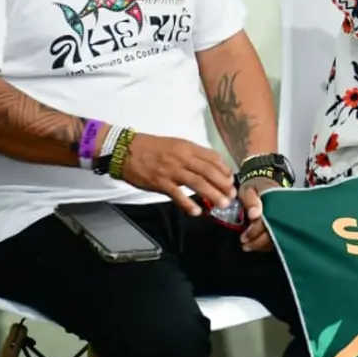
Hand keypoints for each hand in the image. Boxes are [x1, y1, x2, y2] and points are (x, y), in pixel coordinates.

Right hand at [121, 133, 235, 216]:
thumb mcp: (175, 145)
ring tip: (222, 204)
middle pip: (209, 171)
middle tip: (232, 195)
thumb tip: (210, 167)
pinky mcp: (160, 182)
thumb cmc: (151, 148)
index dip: (224, 169)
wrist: (125, 150)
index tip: (231, 180)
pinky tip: (197, 211)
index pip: (212, 157)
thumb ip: (192, 155)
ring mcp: (171, 170)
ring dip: (212, 194)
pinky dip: (188, 203)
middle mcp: (182, 158)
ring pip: (197, 182)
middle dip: (223, 184)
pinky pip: (177, 194)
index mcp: (187, 147)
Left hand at [238, 176, 280, 251]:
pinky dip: (268, 244)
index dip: (254, 232)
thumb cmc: (255, 187)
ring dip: (262, 245)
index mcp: (275, 202)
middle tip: (245, 246)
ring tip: (249, 246)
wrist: (266, 182)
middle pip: (274, 233)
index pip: (266, 222)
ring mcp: (286, 219)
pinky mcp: (285, 224)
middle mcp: (284, 212)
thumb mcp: (248, 189)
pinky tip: (258, 245)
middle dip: (258, 242)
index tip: (244, 238)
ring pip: (278, 238)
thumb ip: (250, 200)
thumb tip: (254, 215)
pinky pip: (280, 238)